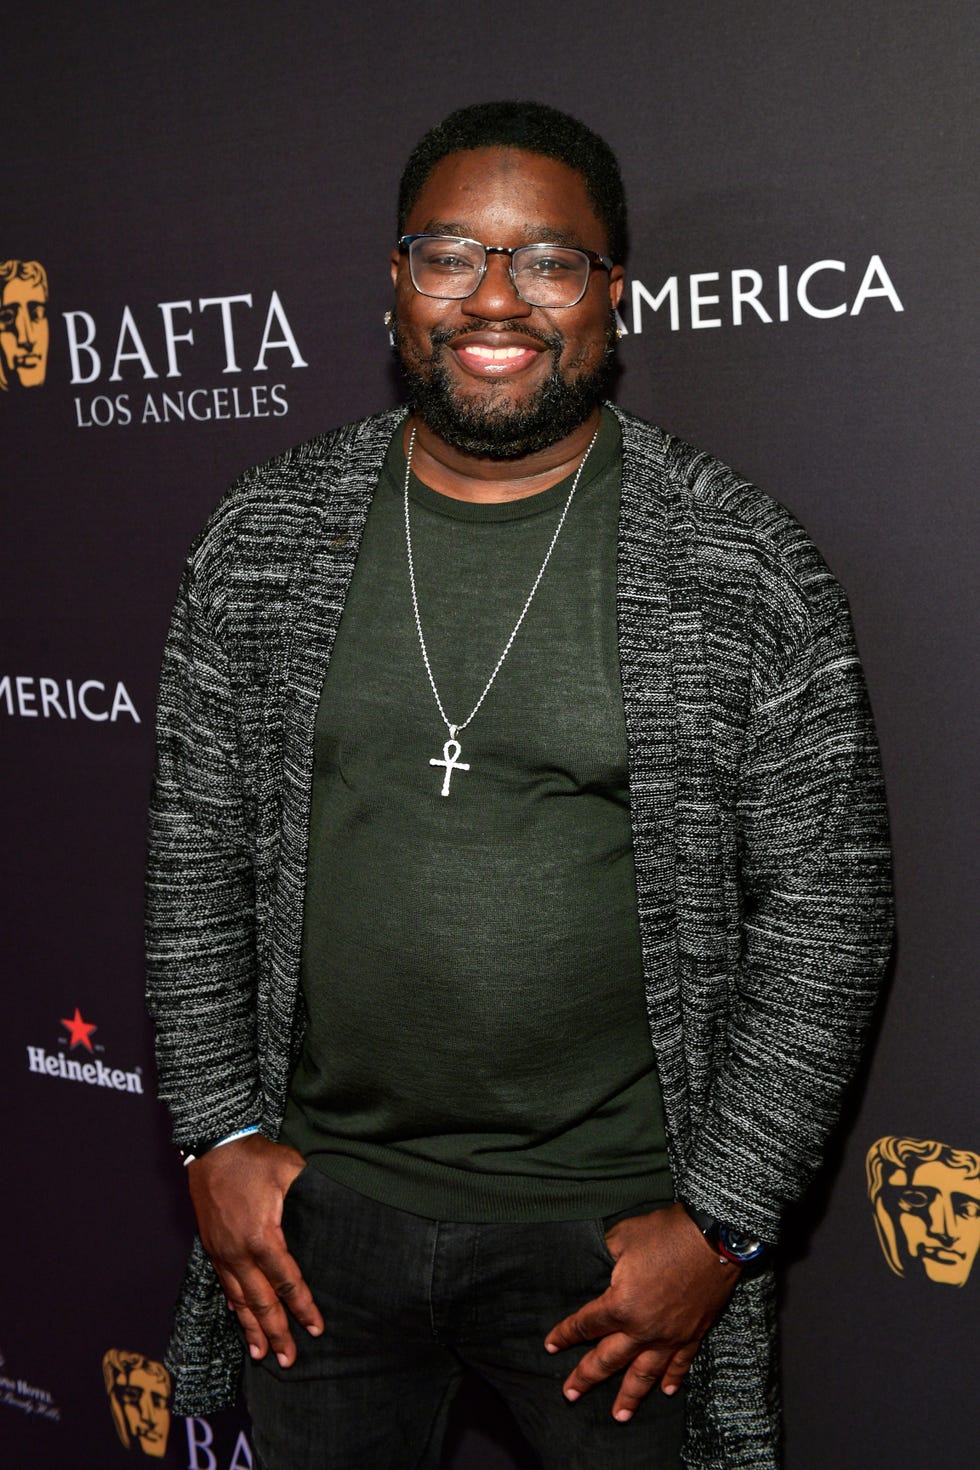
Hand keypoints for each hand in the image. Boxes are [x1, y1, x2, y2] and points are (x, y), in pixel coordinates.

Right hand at [187, 1134, 323, 1367]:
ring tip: (262, 1354)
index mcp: (262, 1236)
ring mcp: (222, 1252)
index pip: (287, 1281)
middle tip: (289, 1359)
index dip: (302, 1306)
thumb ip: (310, 1192)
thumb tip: (336, 1205)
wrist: (213, 1147)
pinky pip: (224, 1284)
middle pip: (261, 1301)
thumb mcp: (290, 1169)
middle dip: (277, 1332)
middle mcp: (239, 1252)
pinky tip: (239, 1318)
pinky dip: (234, 1306)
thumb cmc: (255, 1157)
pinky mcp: (211, 1247)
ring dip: (251, 1328)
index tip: (316, 1328)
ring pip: (239, 1299)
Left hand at [544, 1202, 739, 1421]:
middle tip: (571, 1394)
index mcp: (620, 1305)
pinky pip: (680, 1363)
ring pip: (644, 1373)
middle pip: (609, 1358)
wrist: (715, 1238)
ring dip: (630, 1396)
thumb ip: (606, 1255)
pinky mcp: (694, 1333)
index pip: (586, 1324)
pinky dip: (673, 1379)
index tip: (551, 1345)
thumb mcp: (623, 1236)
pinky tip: (665, 1392)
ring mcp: (670, 1335)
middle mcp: (643, 1329)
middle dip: (586, 1377)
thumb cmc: (666, 1233)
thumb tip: (602, 1261)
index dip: (565, 1334)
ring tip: (619, 1416)